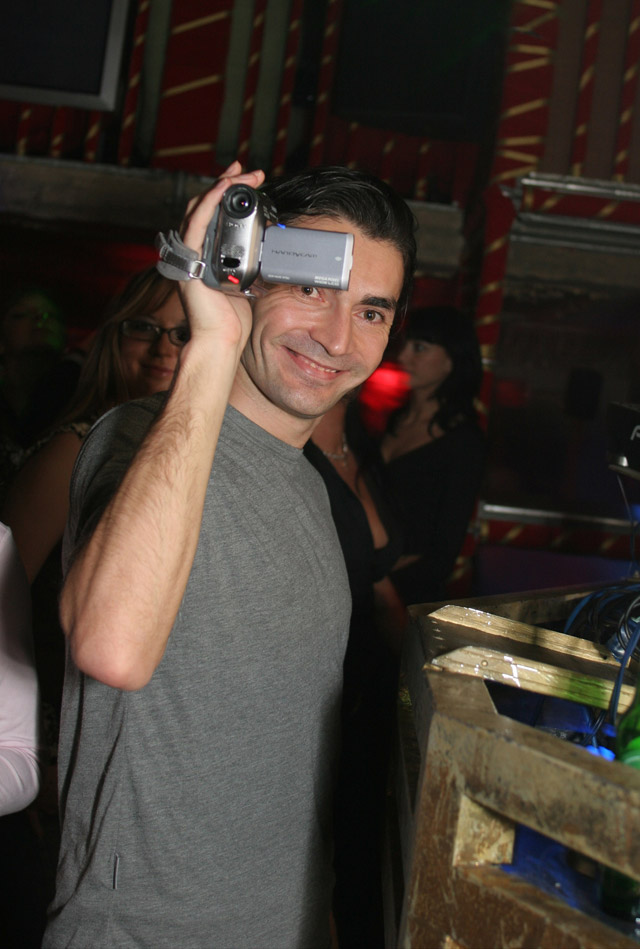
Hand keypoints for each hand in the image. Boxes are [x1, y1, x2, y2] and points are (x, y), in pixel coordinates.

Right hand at [178, 161, 265, 352]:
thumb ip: (252, 260)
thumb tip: (273, 246)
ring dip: (219, 187)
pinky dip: (208, 203)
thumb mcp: (247, 280)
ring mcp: (189, 254)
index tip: (249, 181)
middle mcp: (194, 250)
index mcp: (207, 252)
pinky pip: (195, 224)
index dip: (228, 194)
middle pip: (205, 206)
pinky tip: (221, 190)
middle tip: (248, 172)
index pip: (214, 214)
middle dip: (226, 184)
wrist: (221, 338)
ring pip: (198, 209)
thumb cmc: (233, 317)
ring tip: (240, 175)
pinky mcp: (189, 261)